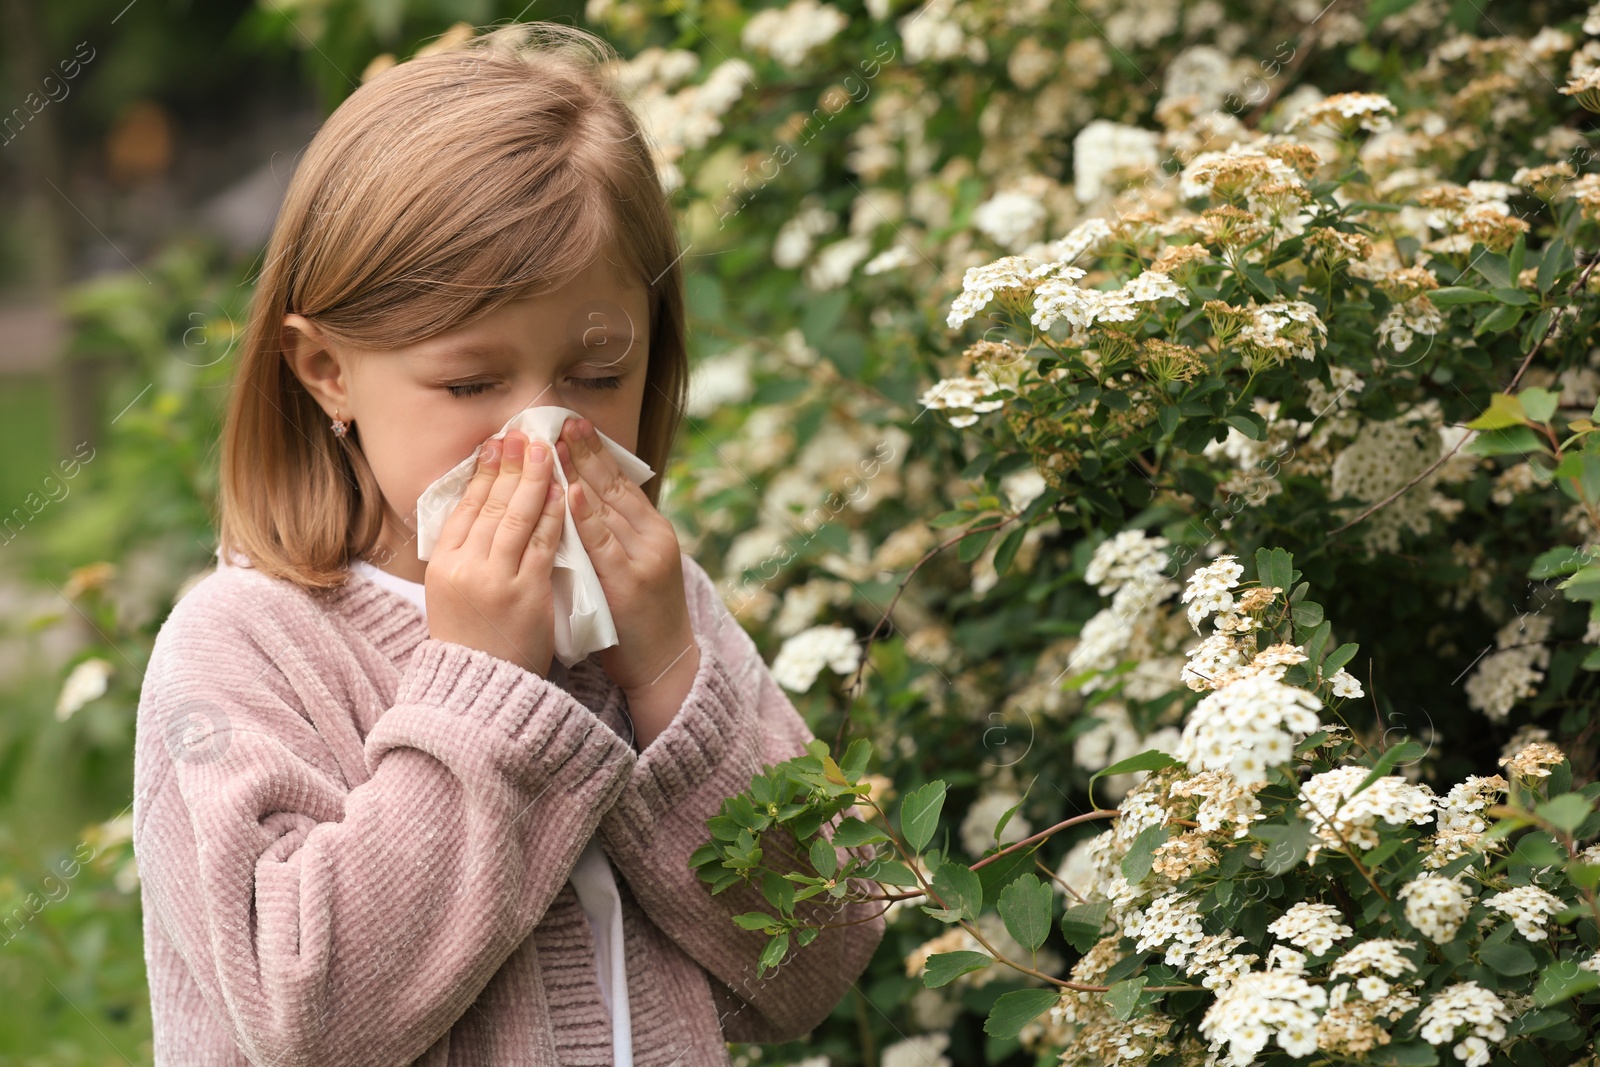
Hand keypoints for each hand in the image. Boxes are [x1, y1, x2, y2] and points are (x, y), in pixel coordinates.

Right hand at [424, 429, 565, 677]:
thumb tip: (475, 511)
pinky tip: (563, 490)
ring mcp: (495, 579)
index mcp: (442, 566)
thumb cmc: (472, 642)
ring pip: (515, 516)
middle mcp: (464, 568)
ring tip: (544, 450)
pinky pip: (543, 542)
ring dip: (532, 478)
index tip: (494, 445)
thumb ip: (463, 556)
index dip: (480, 473)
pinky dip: (553, 513)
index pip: (462, 508)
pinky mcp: (526, 591)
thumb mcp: (451, 596)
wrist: (482, 690)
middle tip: (522, 434)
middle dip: (508, 465)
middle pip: (488, 504)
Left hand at [555, 416, 699, 736]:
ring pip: (608, 507)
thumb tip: (574, 502)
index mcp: (653, 531)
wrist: (666, 667)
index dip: (596, 451)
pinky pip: (603, 543)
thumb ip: (611, 537)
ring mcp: (643, 559)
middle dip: (585, 450)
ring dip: (581, 471)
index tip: (571, 423)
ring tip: (556, 441)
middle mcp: (652, 538)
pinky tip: (570, 492)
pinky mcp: (629, 583)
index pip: (620, 482)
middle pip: (614, 486)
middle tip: (559, 417)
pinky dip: (586, 516)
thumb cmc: (640, 620)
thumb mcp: (633, 568)